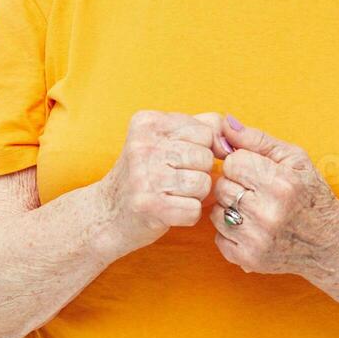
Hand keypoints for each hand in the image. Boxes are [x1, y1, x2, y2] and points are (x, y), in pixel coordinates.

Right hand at [100, 110, 223, 255]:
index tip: (180, 159)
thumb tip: (231, 137)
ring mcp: (144, 176)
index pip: (204, 131)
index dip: (202, 150)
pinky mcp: (149, 206)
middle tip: (173, 180)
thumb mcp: (165, 140)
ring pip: (203, 183)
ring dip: (195, 195)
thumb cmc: (145, 175)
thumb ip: (201, 127)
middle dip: (198, 173)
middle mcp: (143, 146)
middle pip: (205, 157)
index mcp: (147, 122)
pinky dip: (188, 215)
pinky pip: (195, 210)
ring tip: (172, 195)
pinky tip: (169, 211)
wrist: (107, 215)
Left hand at [209, 114, 338, 276]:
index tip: (256, 170)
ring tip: (254, 208)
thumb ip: (257, 139)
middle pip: (222, 186)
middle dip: (235, 184)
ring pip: (216, 211)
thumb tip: (223, 123)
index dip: (242, 163)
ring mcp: (258, 239)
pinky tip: (251, 227)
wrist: (328, 242)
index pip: (233, 162)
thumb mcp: (294, 158)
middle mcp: (269, 213)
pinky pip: (218, 236)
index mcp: (281, 183)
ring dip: (230, 207)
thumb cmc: (310, 193)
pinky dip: (229, 231)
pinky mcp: (249, 259)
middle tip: (256, 190)